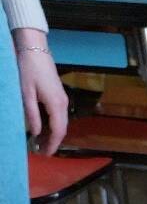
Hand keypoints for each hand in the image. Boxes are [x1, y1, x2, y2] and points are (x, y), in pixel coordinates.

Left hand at [14, 30, 67, 153]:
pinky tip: (44, 127)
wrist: (35, 48)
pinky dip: (53, 124)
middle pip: (62, 129)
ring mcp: (62, 98)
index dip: (52, 145)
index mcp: (56, 105)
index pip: (58, 132)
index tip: (44, 154)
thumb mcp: (26, 93)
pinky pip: (59, 115)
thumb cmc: (28, 69)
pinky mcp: (59, 94)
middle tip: (41, 151)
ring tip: (41, 141)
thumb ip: (32, 114)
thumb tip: (36, 133)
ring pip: (61, 122)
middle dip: (53, 142)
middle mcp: (63, 103)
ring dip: (53, 134)